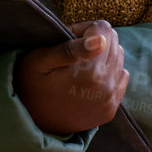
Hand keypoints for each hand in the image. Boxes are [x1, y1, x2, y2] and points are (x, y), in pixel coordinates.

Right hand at [13, 21, 128, 135]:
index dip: (83, 28)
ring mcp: (111, 100)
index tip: (69, 38)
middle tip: (72, 53)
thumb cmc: (30, 86)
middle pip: (115, 42)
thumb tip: (102, 40)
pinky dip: (109, 72)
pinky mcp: (111, 110)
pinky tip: (89, 79)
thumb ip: (71, 48)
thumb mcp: (41, 61)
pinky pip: (122, 78)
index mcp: (90, 72)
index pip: (104, 29)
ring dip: (103, 56)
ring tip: (79, 66)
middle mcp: (107, 86)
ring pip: (120, 58)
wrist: (30, 123)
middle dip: (95, 40)